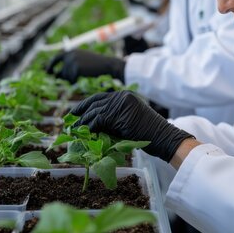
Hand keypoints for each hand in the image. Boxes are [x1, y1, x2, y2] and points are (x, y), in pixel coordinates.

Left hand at [46, 49, 124, 82]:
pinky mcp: (77, 68)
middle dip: (61, 76)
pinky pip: (72, 79)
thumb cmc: (94, 64)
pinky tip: (82, 77)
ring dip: (71, 79)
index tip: (48, 71)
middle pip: (61, 70)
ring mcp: (73, 62)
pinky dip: (76, 81)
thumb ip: (69, 65)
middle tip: (62, 79)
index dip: (51, 65)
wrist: (105, 64)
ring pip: (66, 76)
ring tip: (80, 75)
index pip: (56, 58)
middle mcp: (70, 55)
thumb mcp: (80, 61)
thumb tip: (56, 74)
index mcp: (71, 51)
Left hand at [71, 91, 193, 161]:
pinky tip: (85, 133)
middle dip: (80, 112)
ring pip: (95, 112)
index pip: (99, 97)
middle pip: (95, 102)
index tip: (74, 112)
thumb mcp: (128, 121)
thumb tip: (93, 124)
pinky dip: (90, 127)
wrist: (164, 137)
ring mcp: (121, 104)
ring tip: (74, 130)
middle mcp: (122, 96)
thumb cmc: (149, 134)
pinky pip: (99, 120)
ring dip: (83, 122)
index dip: (84, 104)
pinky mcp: (120, 115)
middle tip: (69, 121)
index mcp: (124, 95)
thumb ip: (113, 119)